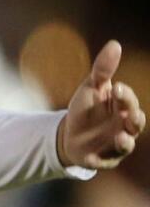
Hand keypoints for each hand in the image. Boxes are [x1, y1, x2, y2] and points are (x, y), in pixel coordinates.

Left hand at [57, 40, 144, 169]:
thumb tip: (115, 44)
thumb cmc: (87, 108)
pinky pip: (102, 162)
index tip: (115, 87)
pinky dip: (98, 160)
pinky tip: (90, 158)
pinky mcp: (102, 160)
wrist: (70, 134)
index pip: (129, 101)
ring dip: (124, 143)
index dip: (125, 95)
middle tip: (129, 113)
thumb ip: (103, 69)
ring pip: (126, 146)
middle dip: (134, 119)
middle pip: (135, 124)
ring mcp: (115, 145)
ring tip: (120, 138)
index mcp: (123, 108)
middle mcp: (125, 127)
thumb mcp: (91, 87)